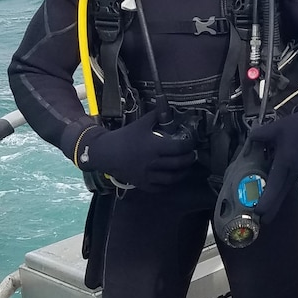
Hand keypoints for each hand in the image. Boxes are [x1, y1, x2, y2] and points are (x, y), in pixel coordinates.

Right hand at [76, 109, 197, 191]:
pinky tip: (172, 178)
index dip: (189, 146)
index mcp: (154, 146)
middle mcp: (152, 162)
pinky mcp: (142, 184)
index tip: (191, 143)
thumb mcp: (141, 123)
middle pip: (178, 164)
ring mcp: (147, 175)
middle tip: (192, 155)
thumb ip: (156, 116)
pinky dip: (168, 185)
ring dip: (182, 173)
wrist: (106, 152)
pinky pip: (160, 188)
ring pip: (171, 179)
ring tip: (186, 168)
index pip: (179, 148)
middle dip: (189, 160)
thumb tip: (168, 108)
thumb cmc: (124, 137)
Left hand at [245, 109, 297, 222]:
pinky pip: (289, 183)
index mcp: (286, 161)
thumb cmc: (296, 126)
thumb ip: (258, 135)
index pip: (275, 185)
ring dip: (275, 200)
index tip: (259, 211)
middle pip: (281, 195)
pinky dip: (280, 189)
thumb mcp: (275, 128)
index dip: (267, 200)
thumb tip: (248, 141)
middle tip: (261, 222)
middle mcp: (294, 170)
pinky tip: (272, 190)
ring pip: (285, 190)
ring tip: (264, 210)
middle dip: (271, 209)